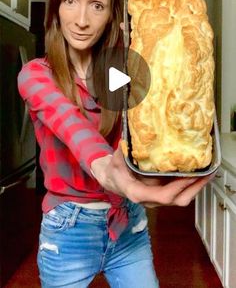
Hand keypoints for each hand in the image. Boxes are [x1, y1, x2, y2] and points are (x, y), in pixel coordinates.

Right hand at [90, 141, 214, 207]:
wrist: (112, 180)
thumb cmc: (115, 170)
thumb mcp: (117, 159)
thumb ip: (124, 151)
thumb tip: (128, 140)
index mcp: (139, 193)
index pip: (163, 195)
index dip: (178, 187)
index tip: (190, 176)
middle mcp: (150, 200)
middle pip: (177, 200)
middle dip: (194, 188)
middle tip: (206, 173)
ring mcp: (157, 199)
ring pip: (181, 199)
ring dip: (195, 187)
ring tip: (207, 173)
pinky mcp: (162, 194)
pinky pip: (179, 193)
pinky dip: (190, 185)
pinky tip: (198, 174)